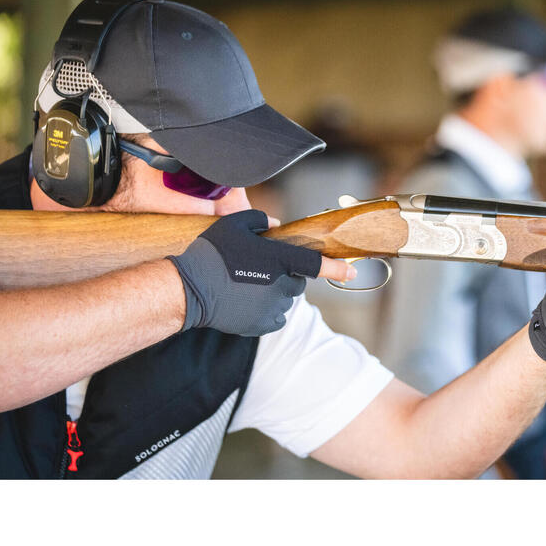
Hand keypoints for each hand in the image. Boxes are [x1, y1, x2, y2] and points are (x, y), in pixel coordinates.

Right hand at [169, 209, 354, 335]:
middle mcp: (281, 285)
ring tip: (247, 286)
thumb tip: (275, 225)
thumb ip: (259, 221)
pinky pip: (276, 317)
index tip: (354, 271)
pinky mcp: (262, 324)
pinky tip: (248, 302)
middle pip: (296, 282)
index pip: (315, 264)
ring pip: (285, 301)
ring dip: (275, 294)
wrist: (190, 289)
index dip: (337, 268)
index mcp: (279, 259)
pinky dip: (268, 311)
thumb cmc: (212, 253)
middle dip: (285, 275)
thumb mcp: (234, 225)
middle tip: (259, 270)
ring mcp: (272, 307)